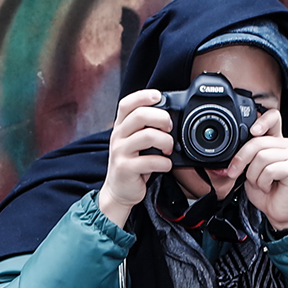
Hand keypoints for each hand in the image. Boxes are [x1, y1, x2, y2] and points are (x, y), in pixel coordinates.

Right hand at [96, 89, 172, 226]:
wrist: (118, 191)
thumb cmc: (132, 164)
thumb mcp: (134, 142)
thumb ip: (145, 128)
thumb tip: (169, 115)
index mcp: (121, 126)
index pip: (127, 104)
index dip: (143, 96)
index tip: (159, 96)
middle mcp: (118, 136)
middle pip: (140, 115)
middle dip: (161, 118)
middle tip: (169, 128)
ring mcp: (120, 152)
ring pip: (147, 136)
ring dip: (166, 141)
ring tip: (168, 149)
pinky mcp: (125, 168)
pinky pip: (150, 161)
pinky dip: (165, 163)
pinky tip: (165, 165)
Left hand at [219, 109, 287, 231]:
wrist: (278, 212)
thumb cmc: (265, 190)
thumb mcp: (249, 170)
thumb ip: (244, 157)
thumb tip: (228, 154)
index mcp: (275, 141)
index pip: (273, 117)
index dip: (262, 120)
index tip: (252, 131)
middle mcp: (286, 145)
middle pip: (258, 141)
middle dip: (241, 159)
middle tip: (235, 172)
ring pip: (262, 157)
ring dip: (253, 175)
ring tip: (259, 183)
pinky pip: (270, 170)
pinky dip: (263, 182)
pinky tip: (268, 187)